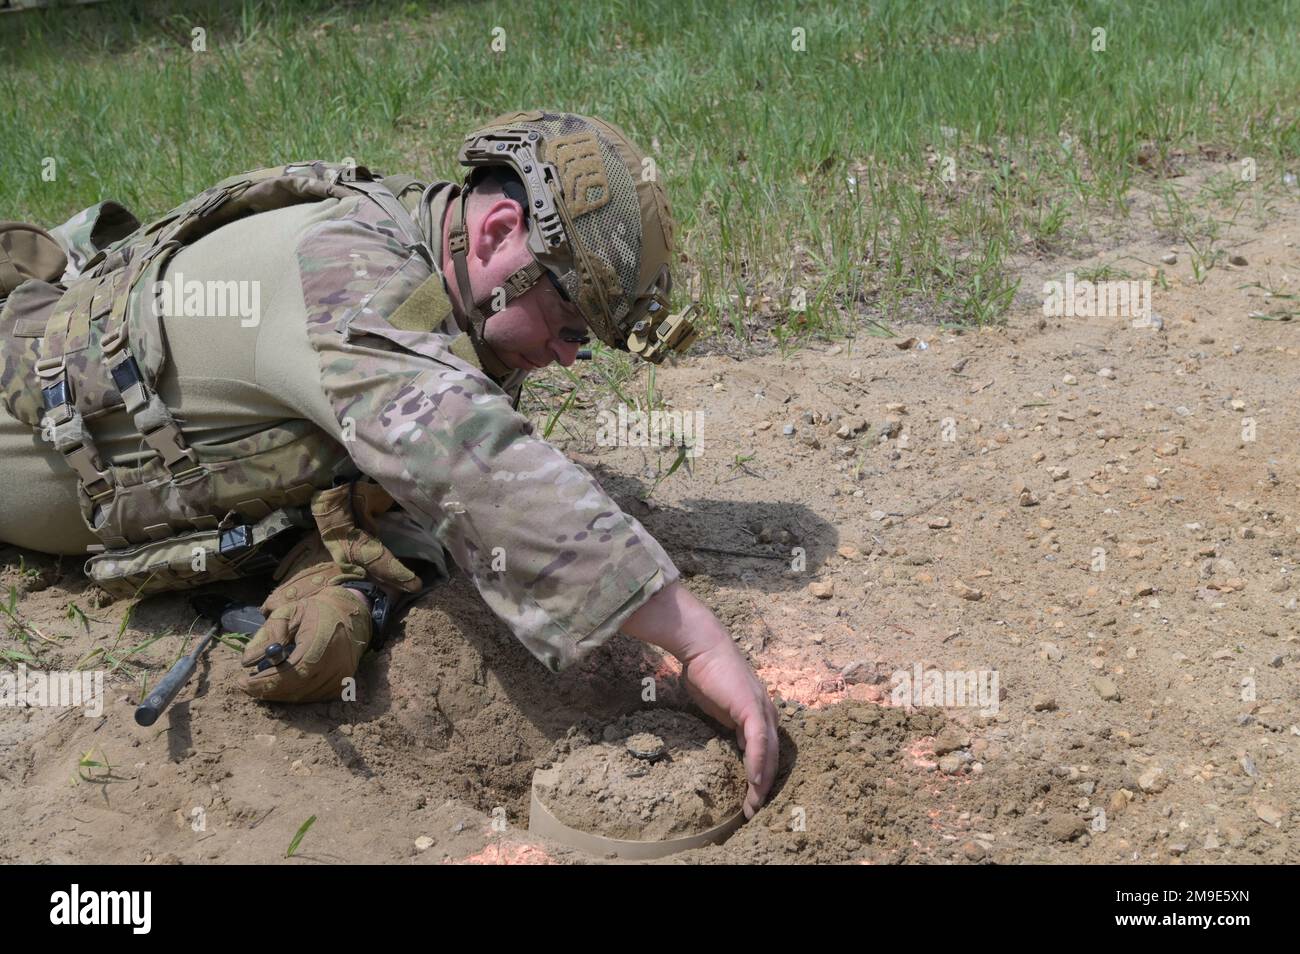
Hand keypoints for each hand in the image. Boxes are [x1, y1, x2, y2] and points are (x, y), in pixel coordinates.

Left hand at [239, 586, 371, 702]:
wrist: (349, 616)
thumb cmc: (315, 612)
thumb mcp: (288, 613)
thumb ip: (267, 634)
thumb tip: (247, 661)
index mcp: (322, 640)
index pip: (292, 671)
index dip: (266, 680)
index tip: (242, 681)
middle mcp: (336, 663)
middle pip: (296, 688)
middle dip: (266, 689)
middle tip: (246, 684)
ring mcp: (341, 677)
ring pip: (301, 696)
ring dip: (278, 692)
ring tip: (263, 679)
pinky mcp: (341, 686)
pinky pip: (310, 697)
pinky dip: (292, 693)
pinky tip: (283, 681)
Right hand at [621, 581, 779, 818]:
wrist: (702, 646)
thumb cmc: (706, 671)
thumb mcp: (719, 704)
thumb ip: (729, 722)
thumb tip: (730, 742)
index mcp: (759, 712)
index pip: (766, 750)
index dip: (760, 774)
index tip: (751, 796)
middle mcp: (767, 712)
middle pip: (772, 757)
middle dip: (764, 786)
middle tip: (755, 811)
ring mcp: (762, 709)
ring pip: (769, 754)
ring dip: (762, 782)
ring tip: (754, 806)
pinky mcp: (752, 708)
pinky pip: (758, 743)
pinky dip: (757, 764)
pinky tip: (754, 783)